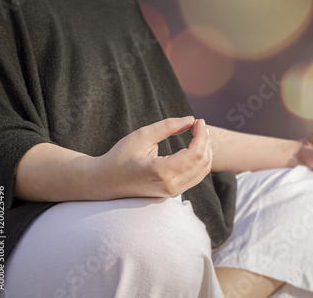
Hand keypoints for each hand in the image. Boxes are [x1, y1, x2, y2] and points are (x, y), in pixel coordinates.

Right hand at [93, 116, 211, 199]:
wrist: (106, 181)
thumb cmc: (121, 156)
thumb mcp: (142, 136)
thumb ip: (168, 126)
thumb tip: (190, 120)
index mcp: (162, 171)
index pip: (196, 153)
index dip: (201, 135)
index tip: (198, 121)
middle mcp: (171, 185)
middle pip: (203, 163)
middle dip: (206, 141)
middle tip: (199, 125)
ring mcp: (173, 192)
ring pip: (202, 172)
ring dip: (206, 151)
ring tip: (199, 133)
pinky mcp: (173, 193)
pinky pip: (195, 176)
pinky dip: (200, 161)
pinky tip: (195, 146)